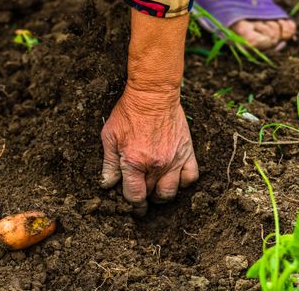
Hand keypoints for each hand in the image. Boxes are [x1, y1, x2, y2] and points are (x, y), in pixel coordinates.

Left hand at [100, 85, 198, 215]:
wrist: (153, 95)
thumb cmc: (128, 113)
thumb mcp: (110, 136)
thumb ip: (109, 163)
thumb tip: (108, 184)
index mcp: (134, 162)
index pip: (135, 196)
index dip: (132, 203)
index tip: (133, 203)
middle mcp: (156, 165)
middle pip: (152, 195)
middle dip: (145, 199)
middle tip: (142, 194)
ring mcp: (174, 160)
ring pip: (171, 192)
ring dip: (162, 194)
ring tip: (156, 188)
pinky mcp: (186, 152)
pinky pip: (191, 177)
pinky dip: (183, 182)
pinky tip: (175, 177)